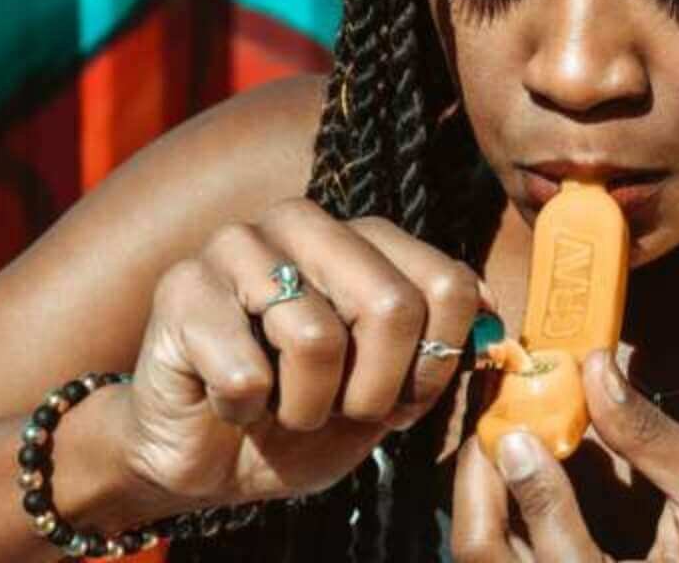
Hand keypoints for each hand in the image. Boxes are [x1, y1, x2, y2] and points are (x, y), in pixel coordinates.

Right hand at [113, 198, 483, 516]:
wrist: (208, 456)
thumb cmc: (306, 414)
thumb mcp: (391, 392)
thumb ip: (442, 350)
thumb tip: (497, 324)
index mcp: (364, 237)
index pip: (448, 284)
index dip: (435, 364)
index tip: (401, 398)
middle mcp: (305, 222)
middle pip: (393, 305)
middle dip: (375, 390)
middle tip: (339, 409)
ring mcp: (238, 245)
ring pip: (317, 338)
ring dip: (306, 406)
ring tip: (280, 403)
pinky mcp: (181, 286)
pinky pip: (245, 371)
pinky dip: (245, 410)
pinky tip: (230, 399)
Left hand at [452, 350, 678, 561]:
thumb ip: (650, 435)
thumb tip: (594, 368)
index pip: (549, 548)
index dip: (527, 476)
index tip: (520, 422)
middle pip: (487, 558)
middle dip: (479, 483)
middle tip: (492, 424)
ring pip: (488, 561)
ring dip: (485, 498)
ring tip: (503, 442)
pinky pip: (515, 561)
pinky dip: (506, 519)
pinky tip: (523, 476)